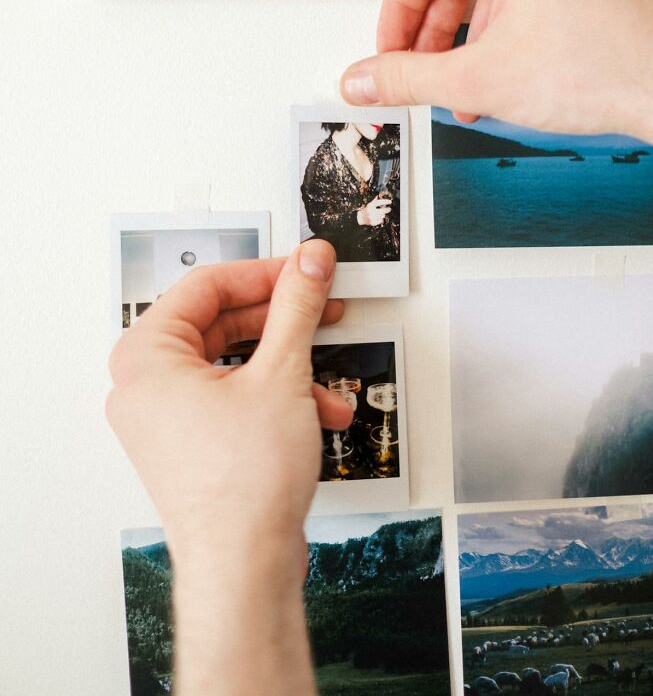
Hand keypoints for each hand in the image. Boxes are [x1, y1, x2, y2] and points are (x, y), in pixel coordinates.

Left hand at [107, 241, 349, 694]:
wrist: (243, 570)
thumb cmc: (242, 487)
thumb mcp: (281, 375)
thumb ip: (297, 307)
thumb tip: (309, 262)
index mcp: (145, 356)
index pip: (208, 286)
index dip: (267, 272)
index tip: (308, 267)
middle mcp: (144, 384)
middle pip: (221, 323)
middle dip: (283, 322)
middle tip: (324, 305)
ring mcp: (163, 417)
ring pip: (232, 364)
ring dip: (288, 368)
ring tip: (330, 380)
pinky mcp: (187, 443)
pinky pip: (231, 397)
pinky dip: (275, 398)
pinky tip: (318, 413)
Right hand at [341, 0, 652, 159]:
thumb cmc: (605, 65)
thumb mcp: (479, 76)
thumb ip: (405, 77)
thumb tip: (360, 80)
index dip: (395, 9)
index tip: (389, 52)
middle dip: (428, 29)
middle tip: (413, 71)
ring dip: (461, 40)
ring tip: (456, 89)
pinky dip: (497, 33)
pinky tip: (491, 81)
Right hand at [357, 194, 391, 226]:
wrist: (360, 218)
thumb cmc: (366, 210)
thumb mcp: (369, 204)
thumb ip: (374, 201)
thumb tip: (378, 196)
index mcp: (370, 205)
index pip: (379, 202)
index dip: (385, 201)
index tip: (390, 201)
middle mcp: (371, 211)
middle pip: (383, 210)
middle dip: (387, 209)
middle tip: (389, 209)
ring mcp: (372, 217)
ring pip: (382, 215)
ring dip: (383, 214)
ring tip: (381, 213)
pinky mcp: (373, 222)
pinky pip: (381, 220)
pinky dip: (380, 219)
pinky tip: (378, 218)